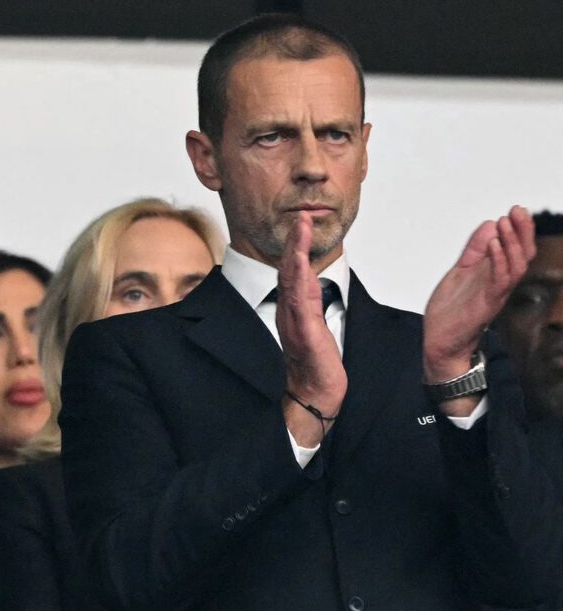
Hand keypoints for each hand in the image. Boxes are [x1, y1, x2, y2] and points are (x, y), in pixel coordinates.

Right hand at [276, 211, 346, 445]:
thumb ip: (315, 309)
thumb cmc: (317, 367)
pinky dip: (296, 276)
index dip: (296, 247)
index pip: (294, 272)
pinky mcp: (303, 330)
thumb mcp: (319, 331)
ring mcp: (294, 319)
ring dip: (295, 250)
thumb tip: (320, 289)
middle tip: (300, 215)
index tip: (301, 225)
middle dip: (294, 240)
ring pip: (292, 278)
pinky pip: (298, 299)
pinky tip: (297, 260)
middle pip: (289, 268)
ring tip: (300, 226)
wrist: (315, 394)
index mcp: (296, 308)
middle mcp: (291, 310)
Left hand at [423, 206, 534, 383]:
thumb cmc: (452, 309)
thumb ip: (474, 250)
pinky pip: (500, 281)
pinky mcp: (487, 303)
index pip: (516, 249)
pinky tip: (493, 245)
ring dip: (512, 243)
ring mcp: (496, 293)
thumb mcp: (461, 270)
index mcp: (495, 274)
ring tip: (504, 223)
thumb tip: (489, 225)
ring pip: (516, 266)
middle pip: (523, 255)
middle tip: (518, 210)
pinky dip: (499, 261)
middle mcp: (501, 283)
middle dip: (523, 231)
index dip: (519, 230)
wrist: (440, 340)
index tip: (516, 209)